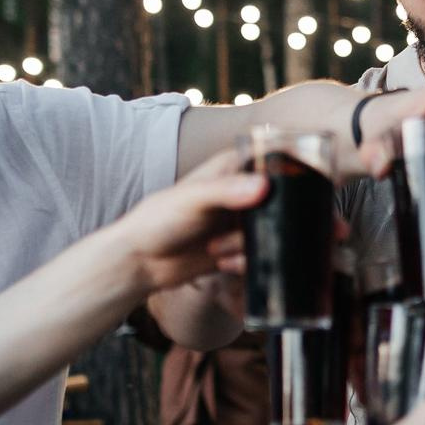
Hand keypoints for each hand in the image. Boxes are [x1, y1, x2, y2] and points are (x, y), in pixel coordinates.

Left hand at [108, 159, 267, 292]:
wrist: (142, 262)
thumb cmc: (158, 220)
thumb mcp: (192, 199)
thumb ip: (227, 191)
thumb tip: (264, 187)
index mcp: (233, 167)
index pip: (274, 162)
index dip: (282, 179)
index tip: (268, 200)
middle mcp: (244, 191)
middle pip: (281, 202)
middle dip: (267, 222)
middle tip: (238, 230)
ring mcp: (243, 220)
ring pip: (272, 231)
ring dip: (245, 245)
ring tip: (215, 247)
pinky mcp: (241, 247)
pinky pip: (262, 253)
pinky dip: (244, 261)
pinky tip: (221, 262)